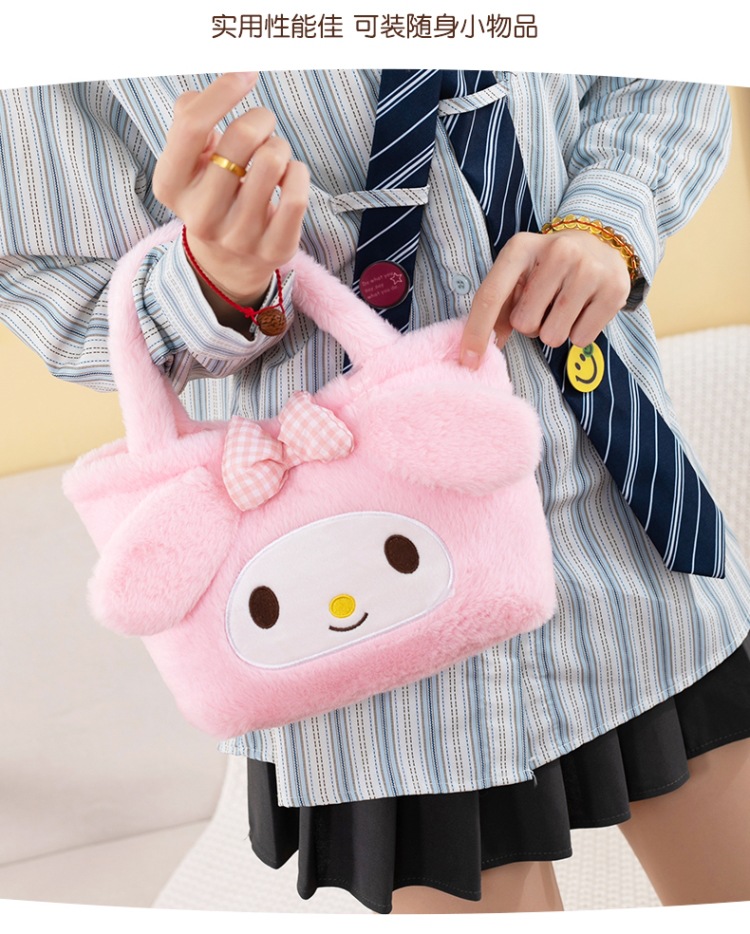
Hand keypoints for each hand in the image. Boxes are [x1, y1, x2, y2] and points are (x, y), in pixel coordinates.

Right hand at [153, 72, 309, 316]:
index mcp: (171, 186)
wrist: (226, 262)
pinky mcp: (274, 250)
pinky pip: (296, 195)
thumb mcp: (187, 160)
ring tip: (273, 156)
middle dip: (261, 119)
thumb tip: (213, 92)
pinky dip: (298, 173)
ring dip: (279, 146)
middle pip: (242, 137)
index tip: (246, 73)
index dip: (223, 91)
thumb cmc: (210, 191)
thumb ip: (189, 119)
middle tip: (262, 127)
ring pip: (273, 161)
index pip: (193, 126)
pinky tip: (288, 177)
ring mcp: (238, 238)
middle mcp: (201, 216)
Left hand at [459, 229, 631, 367]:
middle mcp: (557, 252)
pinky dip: (579, 333)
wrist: (601, 244)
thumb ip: (498, 309)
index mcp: (522, 247)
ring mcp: (589, 269)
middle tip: (545, 305)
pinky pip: (581, 339)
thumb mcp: (518, 275)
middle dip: (531, 325)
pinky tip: (584, 309)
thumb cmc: (548, 267)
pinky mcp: (614, 289)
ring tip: (564, 307)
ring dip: (554, 331)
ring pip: (553, 336)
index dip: (476, 332)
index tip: (468, 361)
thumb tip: (476, 352)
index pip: (491, 296)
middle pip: (524, 324)